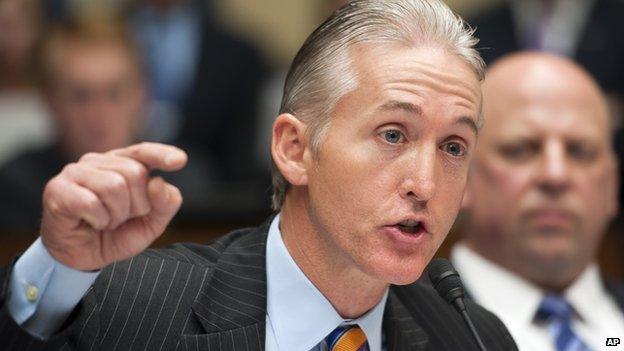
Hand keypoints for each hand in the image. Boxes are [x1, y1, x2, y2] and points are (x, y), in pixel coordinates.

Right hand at [40, 142, 186, 270]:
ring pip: (114, 186)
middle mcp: (98, 162)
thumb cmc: (115, 235)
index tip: (180, 161)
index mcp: (122, 164)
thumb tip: (158, 183)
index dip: (162, 154)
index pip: (144, 152)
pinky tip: (91, 223)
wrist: (80, 258)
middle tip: (122, 218)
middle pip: (135, 173)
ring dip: (116, 214)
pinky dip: (98, 220)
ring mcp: (75, 172)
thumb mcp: (150, 224)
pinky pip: (91, 202)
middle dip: (137, 204)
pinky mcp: (57, 189)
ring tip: (106, 221)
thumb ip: (164, 204)